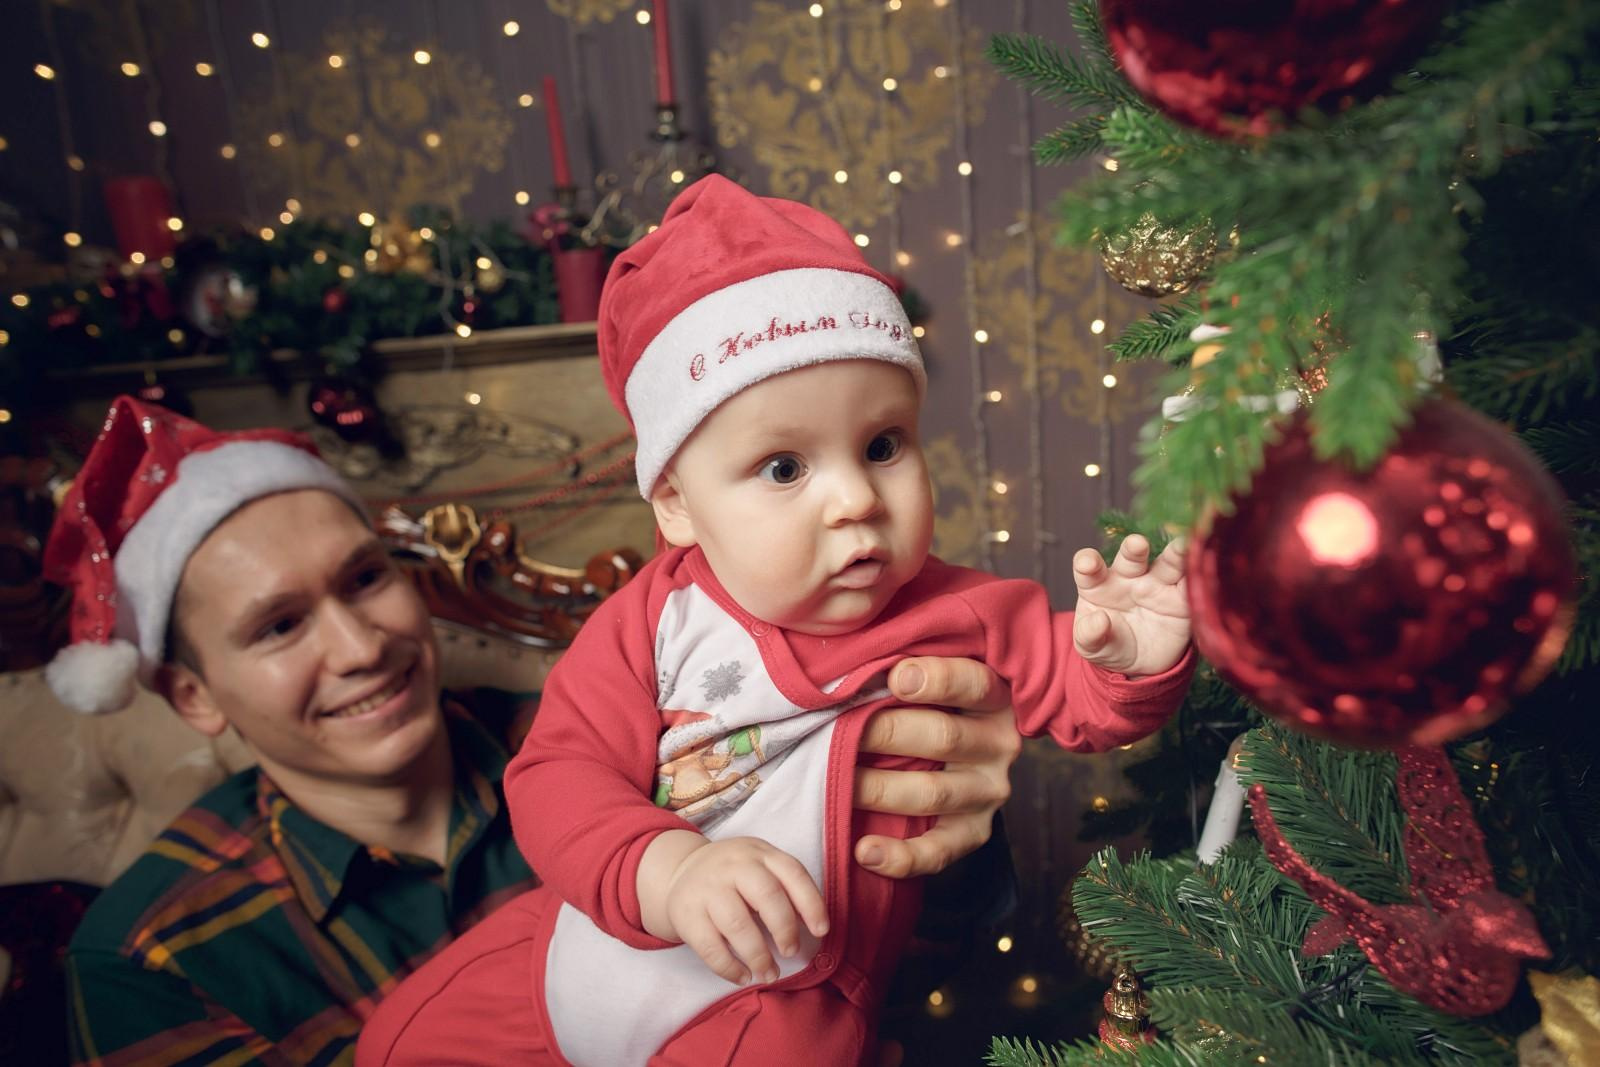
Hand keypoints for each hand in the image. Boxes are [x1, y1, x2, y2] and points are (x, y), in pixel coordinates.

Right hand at [658, 836, 829, 986]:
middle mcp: (733, 866)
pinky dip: (730, 968)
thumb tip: (814, 926)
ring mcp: (707, 889)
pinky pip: (711, 947)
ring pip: (738, 925)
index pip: (792, 872)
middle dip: (785, 929)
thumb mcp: (760, 866)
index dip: (811, 903)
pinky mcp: (687, 915)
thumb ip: (786, 888)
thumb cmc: (734, 875)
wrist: (681, 870)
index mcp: (760, 853)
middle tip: (791, 952)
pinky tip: (744, 976)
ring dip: (759, 956)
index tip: (821, 931)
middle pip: (766, 895)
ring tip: (769, 973)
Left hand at [853, 656, 1020, 879]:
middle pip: (943, 737)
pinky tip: (863, 850)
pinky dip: (900, 857)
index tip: (896, 676)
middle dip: (883, 732)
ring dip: (877, 788)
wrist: (956, 750)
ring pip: (932, 793)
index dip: (937, 680)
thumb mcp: (930, 670)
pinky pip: (939, 852)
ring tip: (830, 780)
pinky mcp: (973, 832)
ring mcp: (988, 792)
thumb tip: (849, 654)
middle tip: (834, 726)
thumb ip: (903, 661)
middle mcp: (999, 744)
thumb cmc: (926, 699)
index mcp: (994, 695)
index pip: (972, 682)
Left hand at [1071, 534, 1190, 676]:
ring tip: (1181, 546)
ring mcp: (1157, 584)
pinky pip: (1192, 585)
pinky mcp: (1182, 598)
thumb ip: (1089, 635)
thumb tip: (1098, 620)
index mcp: (1099, 585)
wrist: (1142, 666)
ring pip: (1167, 563)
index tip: (1088, 563)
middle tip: (1137, 544)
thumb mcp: (1093, 647)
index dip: (1087, 562)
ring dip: (1174, 554)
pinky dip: (1199, 577)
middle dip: (1134, 549)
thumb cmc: (1110, 646)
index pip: (1089, 568)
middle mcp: (1129, 577)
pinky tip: (1205, 569)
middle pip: (1131, 557)